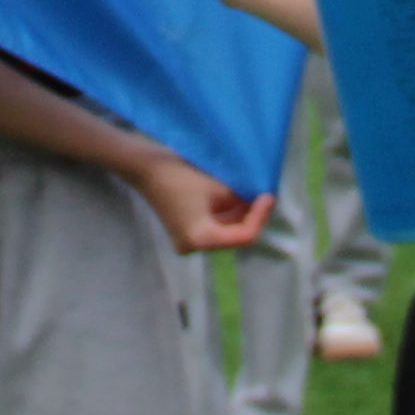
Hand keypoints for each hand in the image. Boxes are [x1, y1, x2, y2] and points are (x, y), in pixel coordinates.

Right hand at [134, 151, 270, 253]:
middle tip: (264, 196)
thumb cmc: (179, 176)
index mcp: (201, 240)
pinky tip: (236, 197)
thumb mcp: (218, 187)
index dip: (260, 217)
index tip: (269, 196)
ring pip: (224, 231)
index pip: (243, 236)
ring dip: (239, 215)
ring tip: (252, 194)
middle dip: (251, 216)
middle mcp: (194, 247)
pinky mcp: (185, 231)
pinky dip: (226, 214)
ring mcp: (188, 241)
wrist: (145, 166)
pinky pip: (213, 226)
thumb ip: (241, 200)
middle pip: (233, 236)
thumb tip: (258, 202)